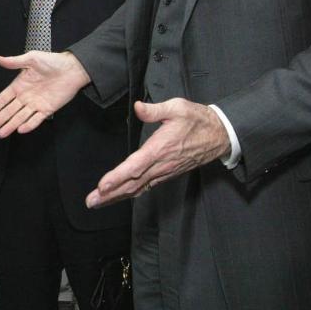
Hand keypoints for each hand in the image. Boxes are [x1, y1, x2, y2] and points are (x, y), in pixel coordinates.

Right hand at [0, 51, 90, 136]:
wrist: (72, 69)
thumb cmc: (52, 61)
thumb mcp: (31, 58)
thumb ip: (14, 62)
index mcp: (19, 85)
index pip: (3, 99)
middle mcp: (25, 97)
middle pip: (9, 111)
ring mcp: (36, 104)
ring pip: (20, 117)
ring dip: (10, 125)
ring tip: (0, 134)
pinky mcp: (47, 109)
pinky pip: (36, 119)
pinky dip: (29, 125)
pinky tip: (20, 130)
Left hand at [85, 99, 230, 207]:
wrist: (219, 135)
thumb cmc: (197, 119)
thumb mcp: (178, 107)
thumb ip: (155, 109)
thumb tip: (137, 107)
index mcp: (160, 149)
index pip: (135, 166)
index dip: (118, 177)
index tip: (102, 186)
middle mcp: (161, 164)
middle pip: (132, 183)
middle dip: (110, 193)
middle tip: (90, 202)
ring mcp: (165, 171)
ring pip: (138, 187)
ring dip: (117, 196)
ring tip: (98, 202)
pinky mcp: (167, 173)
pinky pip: (146, 186)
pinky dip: (131, 193)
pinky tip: (119, 196)